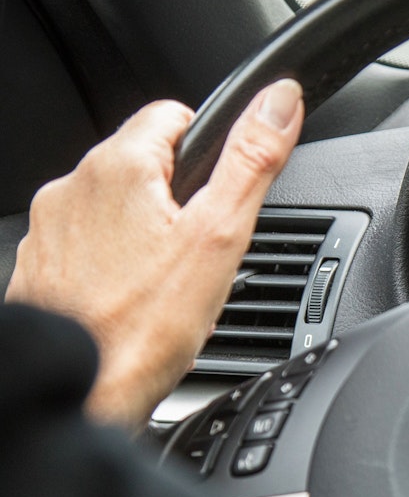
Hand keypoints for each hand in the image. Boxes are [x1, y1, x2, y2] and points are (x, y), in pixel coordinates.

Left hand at [5, 79, 303, 431]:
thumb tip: (280, 100)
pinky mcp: (39, 266)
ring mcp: (50, 229)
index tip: (218, 195)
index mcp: (118, 166)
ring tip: (166, 283)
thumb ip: (252, 159)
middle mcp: (72, 187)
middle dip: (180, 198)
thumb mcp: (219, 236)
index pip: (174, 114)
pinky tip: (133, 299)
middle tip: (199, 250)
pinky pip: (90, 245)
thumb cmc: (142, 328)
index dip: (210, 150)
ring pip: (117, 207)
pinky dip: (114, 262)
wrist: (77, 396)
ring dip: (146, 230)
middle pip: (146, 164)